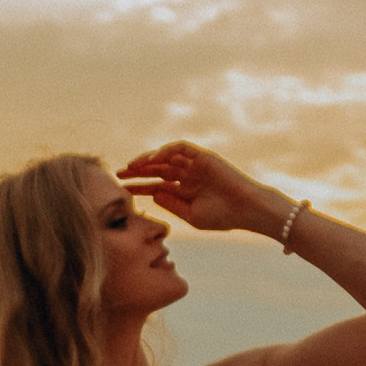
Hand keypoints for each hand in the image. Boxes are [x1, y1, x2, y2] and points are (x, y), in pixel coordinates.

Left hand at [118, 139, 290, 238]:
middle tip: (118, 174)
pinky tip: (151, 159)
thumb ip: (172, 204)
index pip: (156, 185)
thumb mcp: (191, 215)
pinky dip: (165, 151)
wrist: (247, 210)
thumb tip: (152, 193)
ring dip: (148, 160)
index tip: (121, 191)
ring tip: (131, 167)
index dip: (138, 187)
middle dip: (138, 172)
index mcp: (185, 190)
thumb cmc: (223, 217)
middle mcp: (188, 175)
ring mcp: (195, 165)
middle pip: (157, 169)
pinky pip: (180, 148)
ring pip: (166, 158)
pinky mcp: (203, 156)